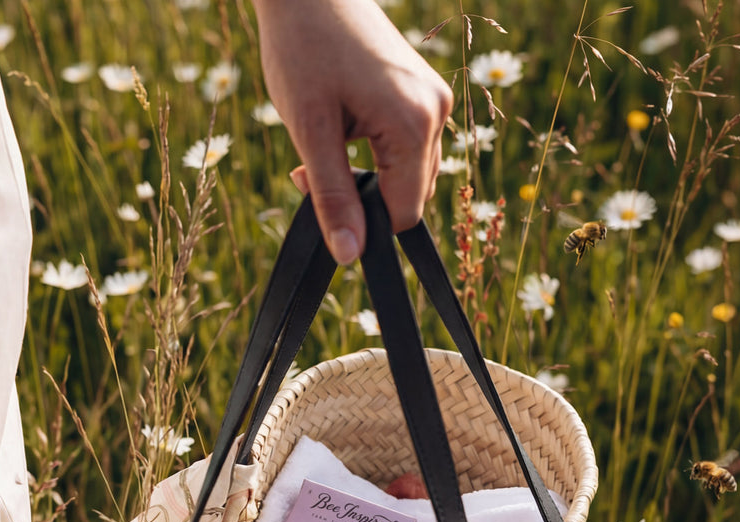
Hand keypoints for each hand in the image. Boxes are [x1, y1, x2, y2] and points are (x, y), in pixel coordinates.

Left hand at [251, 0, 452, 263]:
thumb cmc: (302, 48)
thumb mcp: (310, 130)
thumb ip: (333, 197)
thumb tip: (350, 255)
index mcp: (414, 123)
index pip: (403, 213)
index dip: (362, 221)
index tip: (317, 192)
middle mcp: (436, 111)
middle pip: (409, 196)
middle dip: (363, 197)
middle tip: (311, 165)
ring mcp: (434, 99)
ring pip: (408, 174)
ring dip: (367, 176)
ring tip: (325, 137)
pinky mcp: (424, 91)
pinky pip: (408, 146)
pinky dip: (376, 152)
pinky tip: (343, 125)